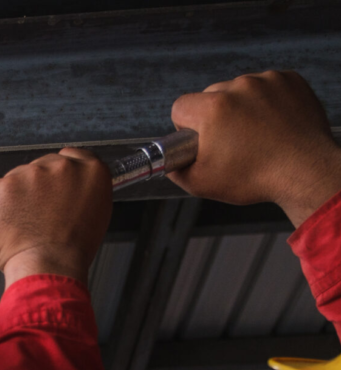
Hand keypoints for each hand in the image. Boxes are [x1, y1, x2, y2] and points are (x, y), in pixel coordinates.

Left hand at [0, 149, 111, 288]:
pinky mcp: (4, 185)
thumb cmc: (70, 252)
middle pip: (41, 167)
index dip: (58, 176)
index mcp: (90, 171)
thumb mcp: (94, 215)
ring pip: (17, 180)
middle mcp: (61, 166)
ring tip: (25, 226)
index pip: (72, 157)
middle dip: (36, 189)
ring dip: (16, 199)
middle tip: (37, 217)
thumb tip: (69, 187)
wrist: (48, 267)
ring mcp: (31, 173)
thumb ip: (81, 191)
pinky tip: (9, 226)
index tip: (52, 188)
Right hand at [169, 71, 340, 226]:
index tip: (198, 140)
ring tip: (254, 135)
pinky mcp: (289, 79)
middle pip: (210, 95)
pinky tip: (271, 124)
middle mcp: (240, 87)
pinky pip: (266, 86)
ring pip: (239, 90)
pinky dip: (265, 102)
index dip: (185, 126)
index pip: (181, 106)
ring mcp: (267, 80)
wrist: (304, 170)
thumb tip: (170, 161)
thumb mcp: (201, 183)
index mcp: (214, 109)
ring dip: (240, 108)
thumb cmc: (256, 177)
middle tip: (229, 142)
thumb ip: (176, 169)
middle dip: (214, 116)